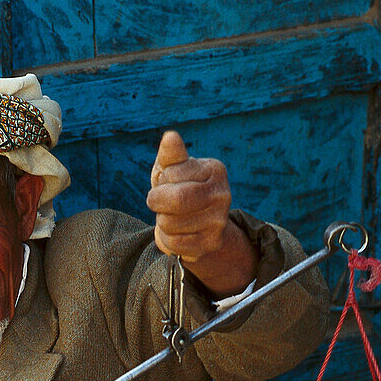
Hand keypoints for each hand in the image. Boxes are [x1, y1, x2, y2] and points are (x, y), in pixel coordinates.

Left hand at [147, 130, 257, 295]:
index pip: (172, 174)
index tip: (166, 182)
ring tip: (172, 217)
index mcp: (214, 170)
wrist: (194, 224)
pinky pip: (175, 243)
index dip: (161, 181)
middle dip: (157, 202)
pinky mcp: (211, 243)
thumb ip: (170, 155)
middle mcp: (223, 194)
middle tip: (158, 202)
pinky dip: (168, 239)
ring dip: (162, 221)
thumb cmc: (178, 188)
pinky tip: (177, 232)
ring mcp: (219, 220)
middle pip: (176, 200)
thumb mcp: (171, 169)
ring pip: (170, 223)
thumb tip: (170, 137)